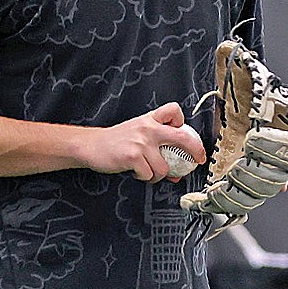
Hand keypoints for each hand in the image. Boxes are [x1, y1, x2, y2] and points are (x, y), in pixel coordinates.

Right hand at [83, 103, 206, 182]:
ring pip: (164, 168)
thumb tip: (176, 169)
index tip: (182, 131)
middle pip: (183, 137)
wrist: (90, 145)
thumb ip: (155, 144)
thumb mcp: (136, 132)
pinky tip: (135, 172)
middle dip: (195, 150)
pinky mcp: (133, 157)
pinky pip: (149, 175)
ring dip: (158, 175)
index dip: (182, 121)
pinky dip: (143, 178)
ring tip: (147, 172)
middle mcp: (148, 129)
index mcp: (149, 120)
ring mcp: (141, 143)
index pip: (173, 111)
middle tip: (198, 159)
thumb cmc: (114, 141)